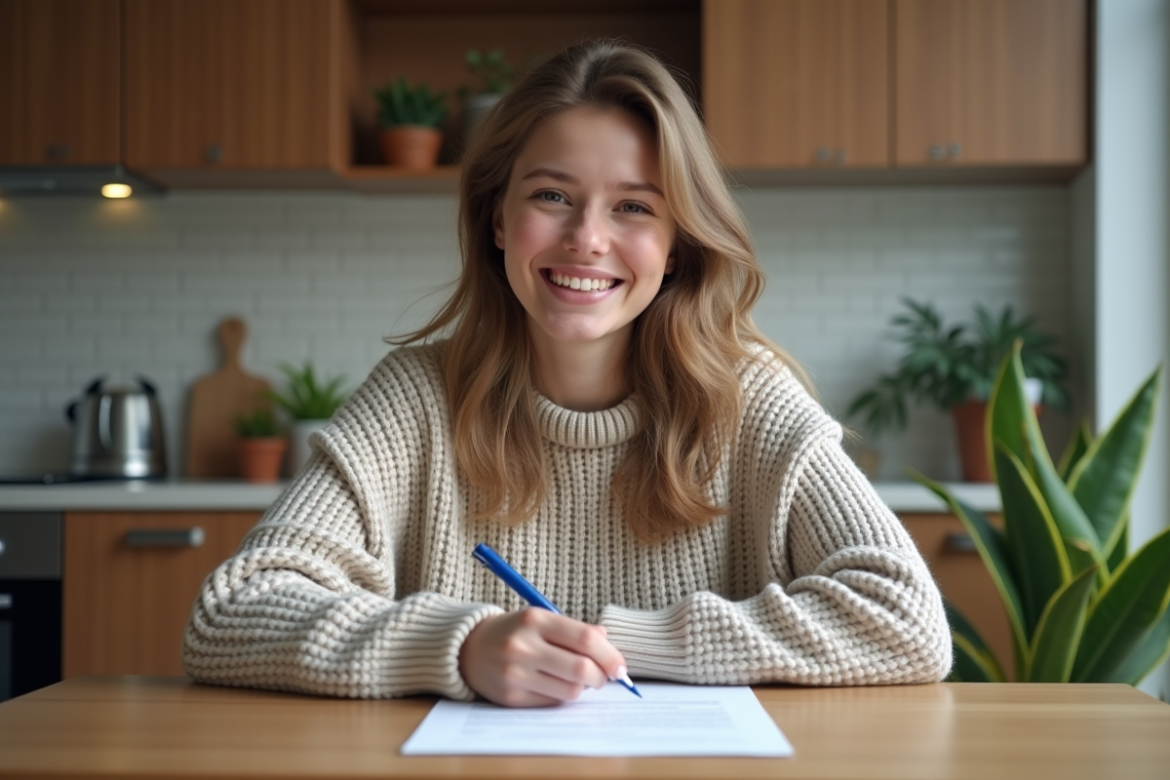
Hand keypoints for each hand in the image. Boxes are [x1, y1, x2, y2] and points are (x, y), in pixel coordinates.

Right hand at [458, 609, 626, 706]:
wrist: (468, 649)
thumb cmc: (514, 632)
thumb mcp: (541, 620)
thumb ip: (575, 630)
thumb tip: (608, 642)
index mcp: (535, 620)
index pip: (586, 639)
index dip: (610, 655)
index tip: (620, 666)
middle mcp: (523, 646)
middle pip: (582, 669)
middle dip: (601, 677)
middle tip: (604, 677)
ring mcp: (515, 674)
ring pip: (570, 690)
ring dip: (582, 688)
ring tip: (577, 679)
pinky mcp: (510, 697)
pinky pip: (552, 702)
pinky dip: (561, 696)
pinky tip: (554, 685)